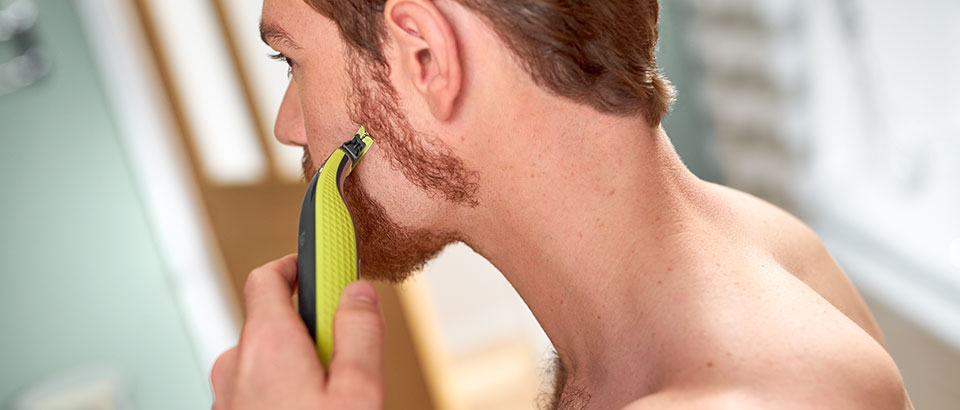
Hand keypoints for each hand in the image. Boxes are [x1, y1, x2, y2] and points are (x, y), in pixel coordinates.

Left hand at [211, 255, 385, 409]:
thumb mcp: (358, 391)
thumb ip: (360, 334)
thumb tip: (359, 294)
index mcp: (267, 345)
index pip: (269, 276)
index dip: (303, 265)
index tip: (328, 263)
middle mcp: (236, 364)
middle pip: (275, 321)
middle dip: (312, 329)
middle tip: (346, 356)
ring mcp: (227, 392)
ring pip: (268, 357)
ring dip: (298, 364)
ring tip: (330, 395)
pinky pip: (256, 385)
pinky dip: (282, 387)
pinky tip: (308, 407)